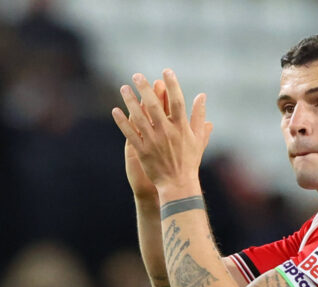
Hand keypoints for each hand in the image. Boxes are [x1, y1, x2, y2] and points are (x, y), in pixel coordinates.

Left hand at [112, 69, 212, 196]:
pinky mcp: (142, 150)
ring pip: (139, 117)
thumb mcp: (198, 138)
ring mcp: (153, 141)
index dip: (172, 85)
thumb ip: (199, 116)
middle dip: (145, 89)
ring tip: (124, 88)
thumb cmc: (189, 161)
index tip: (166, 71)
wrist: (178, 184)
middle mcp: (167, 132)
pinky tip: (115, 110)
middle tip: (136, 75)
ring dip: (130, 101)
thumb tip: (202, 97)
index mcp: (181, 128)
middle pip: (154, 106)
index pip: (177, 102)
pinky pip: (130, 133)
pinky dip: (122, 122)